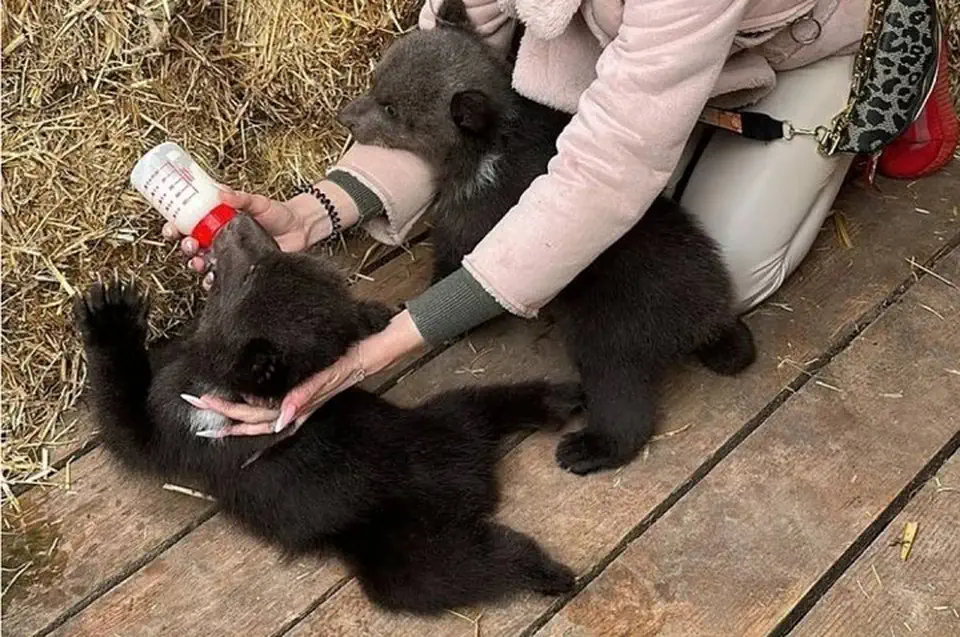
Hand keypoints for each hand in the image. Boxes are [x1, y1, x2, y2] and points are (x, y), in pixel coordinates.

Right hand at [163, 188, 332, 288]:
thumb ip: (239, 197)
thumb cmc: (278, 214)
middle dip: (185, 247)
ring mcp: (229, 256)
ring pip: (203, 264)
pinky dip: (213, 281)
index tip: (171, 228)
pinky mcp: (241, 270)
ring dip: (196, 265)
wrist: (300, 229)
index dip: (175, 227)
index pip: (189, 224)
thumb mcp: (257, 202)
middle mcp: (220, 240)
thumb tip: (219, 191)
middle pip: (192, 246)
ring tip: (200, 262)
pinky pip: (221, 279)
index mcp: (217, 222)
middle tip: (190, 244)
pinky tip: (212, 279)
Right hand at [187, 310, 424, 436]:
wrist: (386, 346)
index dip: (233, 415)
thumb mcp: (320, 358)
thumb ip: (299, 368)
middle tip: (197, 408)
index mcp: (300, 396)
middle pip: (261, 419)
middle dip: (228, 416)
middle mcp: (306, 401)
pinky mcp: (333, 381)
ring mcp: (318, 394)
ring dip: (248, 415)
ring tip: (219, 414)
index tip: (206, 414)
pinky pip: (312, 395)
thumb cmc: (353, 349)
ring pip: (278, 414)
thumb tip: (274, 372)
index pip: (261, 413)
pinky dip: (296, 405)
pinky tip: (281, 413)